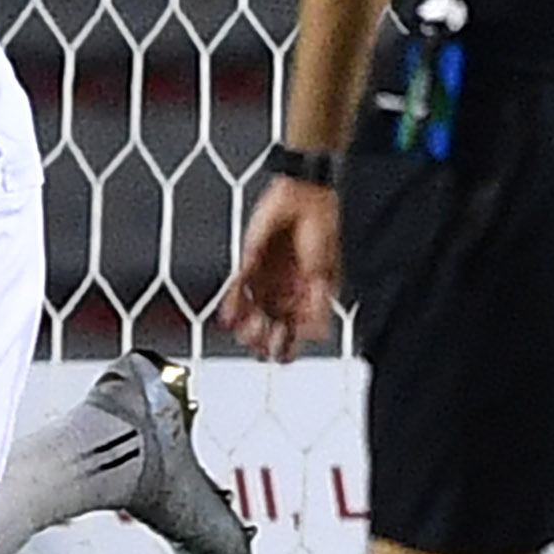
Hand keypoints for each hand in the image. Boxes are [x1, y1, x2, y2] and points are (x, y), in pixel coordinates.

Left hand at [221, 179, 342, 360]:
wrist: (303, 197)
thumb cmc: (322, 227)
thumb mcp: (324, 272)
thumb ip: (318, 305)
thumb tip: (319, 335)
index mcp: (307, 293)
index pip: (295, 329)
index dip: (288, 345)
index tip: (281, 356)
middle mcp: (286, 289)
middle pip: (272, 326)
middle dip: (265, 340)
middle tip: (261, 348)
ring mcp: (268, 278)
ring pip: (253, 312)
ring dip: (248, 327)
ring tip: (247, 334)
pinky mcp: (251, 264)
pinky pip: (238, 291)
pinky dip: (233, 306)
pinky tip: (229, 319)